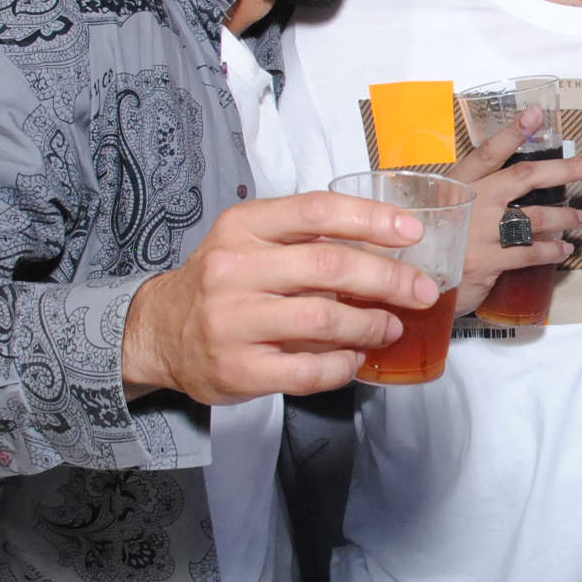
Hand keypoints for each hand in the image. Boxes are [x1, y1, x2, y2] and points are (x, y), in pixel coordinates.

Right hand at [122, 192, 436, 403]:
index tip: (411, 232)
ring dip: (371, 325)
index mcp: (242, 227)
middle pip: (329, 267)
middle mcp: (234, 270)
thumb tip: (388, 244)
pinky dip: (343, 366)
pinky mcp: (237, 369)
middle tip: (421, 289)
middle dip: (389, 279)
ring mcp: (233, 322)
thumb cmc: (223, 282)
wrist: (159, 332)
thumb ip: (306, 238)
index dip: (372, 218)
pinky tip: (354, 358)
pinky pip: (308, 371)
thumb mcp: (250, 241)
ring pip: (324, 321)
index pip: (317, 211)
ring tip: (390, 326)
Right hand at [448, 105, 581, 315]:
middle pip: (525, 177)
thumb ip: (471, 196)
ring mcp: (478, 232)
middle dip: (567, 168)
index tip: (535, 113)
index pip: (489, 152)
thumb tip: (512, 186)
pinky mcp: (486, 261)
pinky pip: (530, 253)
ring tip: (580, 217)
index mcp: (458, 184)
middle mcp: (471, 202)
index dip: (512, 132)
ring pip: (535, 217)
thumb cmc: (430, 241)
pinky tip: (564, 249)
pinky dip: (552, 250)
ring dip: (565, 215)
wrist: (409, 281)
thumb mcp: (444, 209)